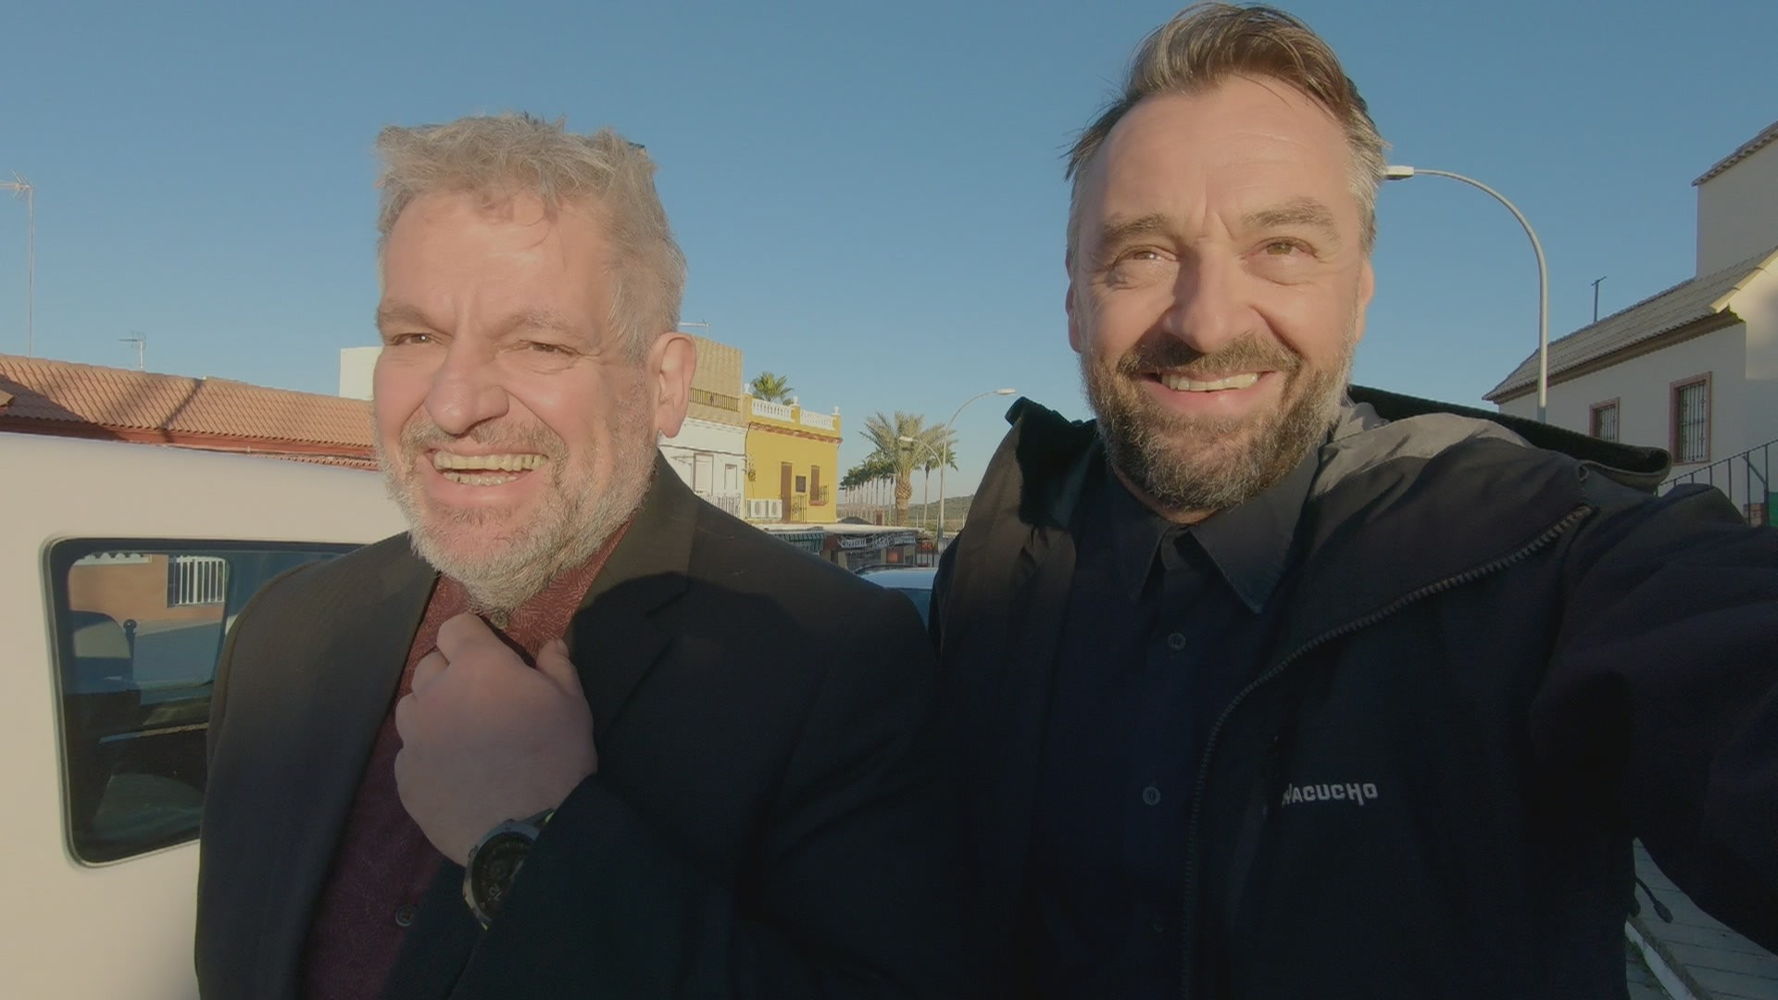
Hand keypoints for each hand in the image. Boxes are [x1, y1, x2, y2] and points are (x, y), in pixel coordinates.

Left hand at [394, 613, 595, 864]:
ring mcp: (414, 737)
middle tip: (478, 695)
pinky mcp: (405, 777)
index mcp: (477, 667)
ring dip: (431, 710)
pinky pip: (409, 753)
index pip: (455, 627)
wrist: (528, 832)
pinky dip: (427, 754)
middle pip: (428, 665)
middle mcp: (435, 694)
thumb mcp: (572, 704)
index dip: (472, 635)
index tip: (487, 649)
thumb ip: (557, 665)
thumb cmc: (557, 756)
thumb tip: (549, 643)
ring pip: (411, 707)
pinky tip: (453, 773)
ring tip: (459, 733)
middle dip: (450, 672)